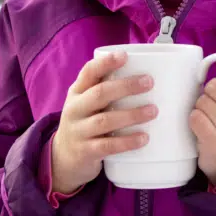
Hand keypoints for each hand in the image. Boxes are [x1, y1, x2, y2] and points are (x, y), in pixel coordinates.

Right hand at [51, 52, 156, 193]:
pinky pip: (107, 146)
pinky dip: (127, 142)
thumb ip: (106, 90)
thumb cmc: (84, 123)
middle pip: (100, 93)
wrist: (63, 159)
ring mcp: (78, 131)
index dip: (106, 62)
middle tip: (149, 82)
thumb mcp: (86, 103)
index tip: (124, 56)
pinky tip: (143, 138)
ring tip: (153, 111)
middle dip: (126, 86)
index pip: (88, 72)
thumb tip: (144, 75)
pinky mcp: (85, 152)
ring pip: (105, 120)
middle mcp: (75, 109)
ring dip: (131, 115)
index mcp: (77, 92)